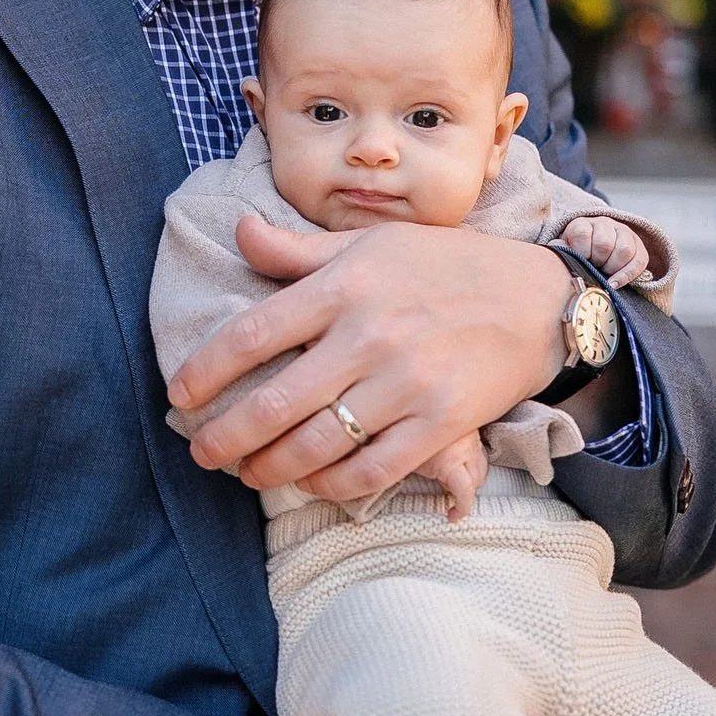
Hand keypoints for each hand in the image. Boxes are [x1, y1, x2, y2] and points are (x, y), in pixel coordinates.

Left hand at [167, 216, 574, 508]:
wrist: (536, 299)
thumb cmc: (444, 266)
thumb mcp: (371, 243)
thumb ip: (298, 250)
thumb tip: (238, 231)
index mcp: (344, 286)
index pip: (253, 334)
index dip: (205, 372)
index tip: (179, 396)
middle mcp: (369, 336)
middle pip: (274, 403)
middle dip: (225, 438)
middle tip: (202, 453)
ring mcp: (406, 384)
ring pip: (316, 446)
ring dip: (269, 469)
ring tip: (249, 473)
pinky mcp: (441, 424)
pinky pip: (370, 471)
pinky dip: (332, 485)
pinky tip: (312, 482)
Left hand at [560, 214, 648, 290]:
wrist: (590, 249)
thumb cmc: (574, 253)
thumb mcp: (563, 250)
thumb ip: (559, 249)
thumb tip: (558, 249)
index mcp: (583, 224)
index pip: (582, 234)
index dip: (581, 253)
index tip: (580, 261)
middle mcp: (604, 223)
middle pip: (605, 244)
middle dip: (598, 262)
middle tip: (593, 268)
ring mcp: (623, 232)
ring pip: (625, 250)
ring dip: (614, 268)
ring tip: (604, 273)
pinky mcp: (638, 244)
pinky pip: (640, 260)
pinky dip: (628, 275)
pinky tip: (616, 283)